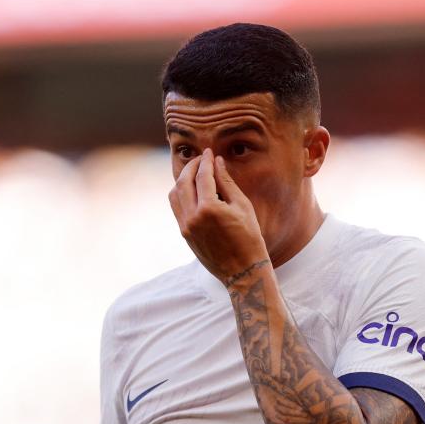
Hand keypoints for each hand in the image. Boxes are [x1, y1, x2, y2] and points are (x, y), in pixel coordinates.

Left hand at [168, 148, 269, 283]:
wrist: (242, 271)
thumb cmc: (249, 238)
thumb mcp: (243, 207)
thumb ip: (227, 183)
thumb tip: (218, 163)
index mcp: (209, 208)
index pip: (203, 176)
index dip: (206, 161)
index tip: (209, 152)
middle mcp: (193, 217)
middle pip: (183, 181)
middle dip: (191, 166)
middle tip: (201, 159)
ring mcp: (185, 227)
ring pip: (175, 194)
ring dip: (183, 180)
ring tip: (195, 173)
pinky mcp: (184, 234)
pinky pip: (177, 208)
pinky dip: (181, 194)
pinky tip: (192, 190)